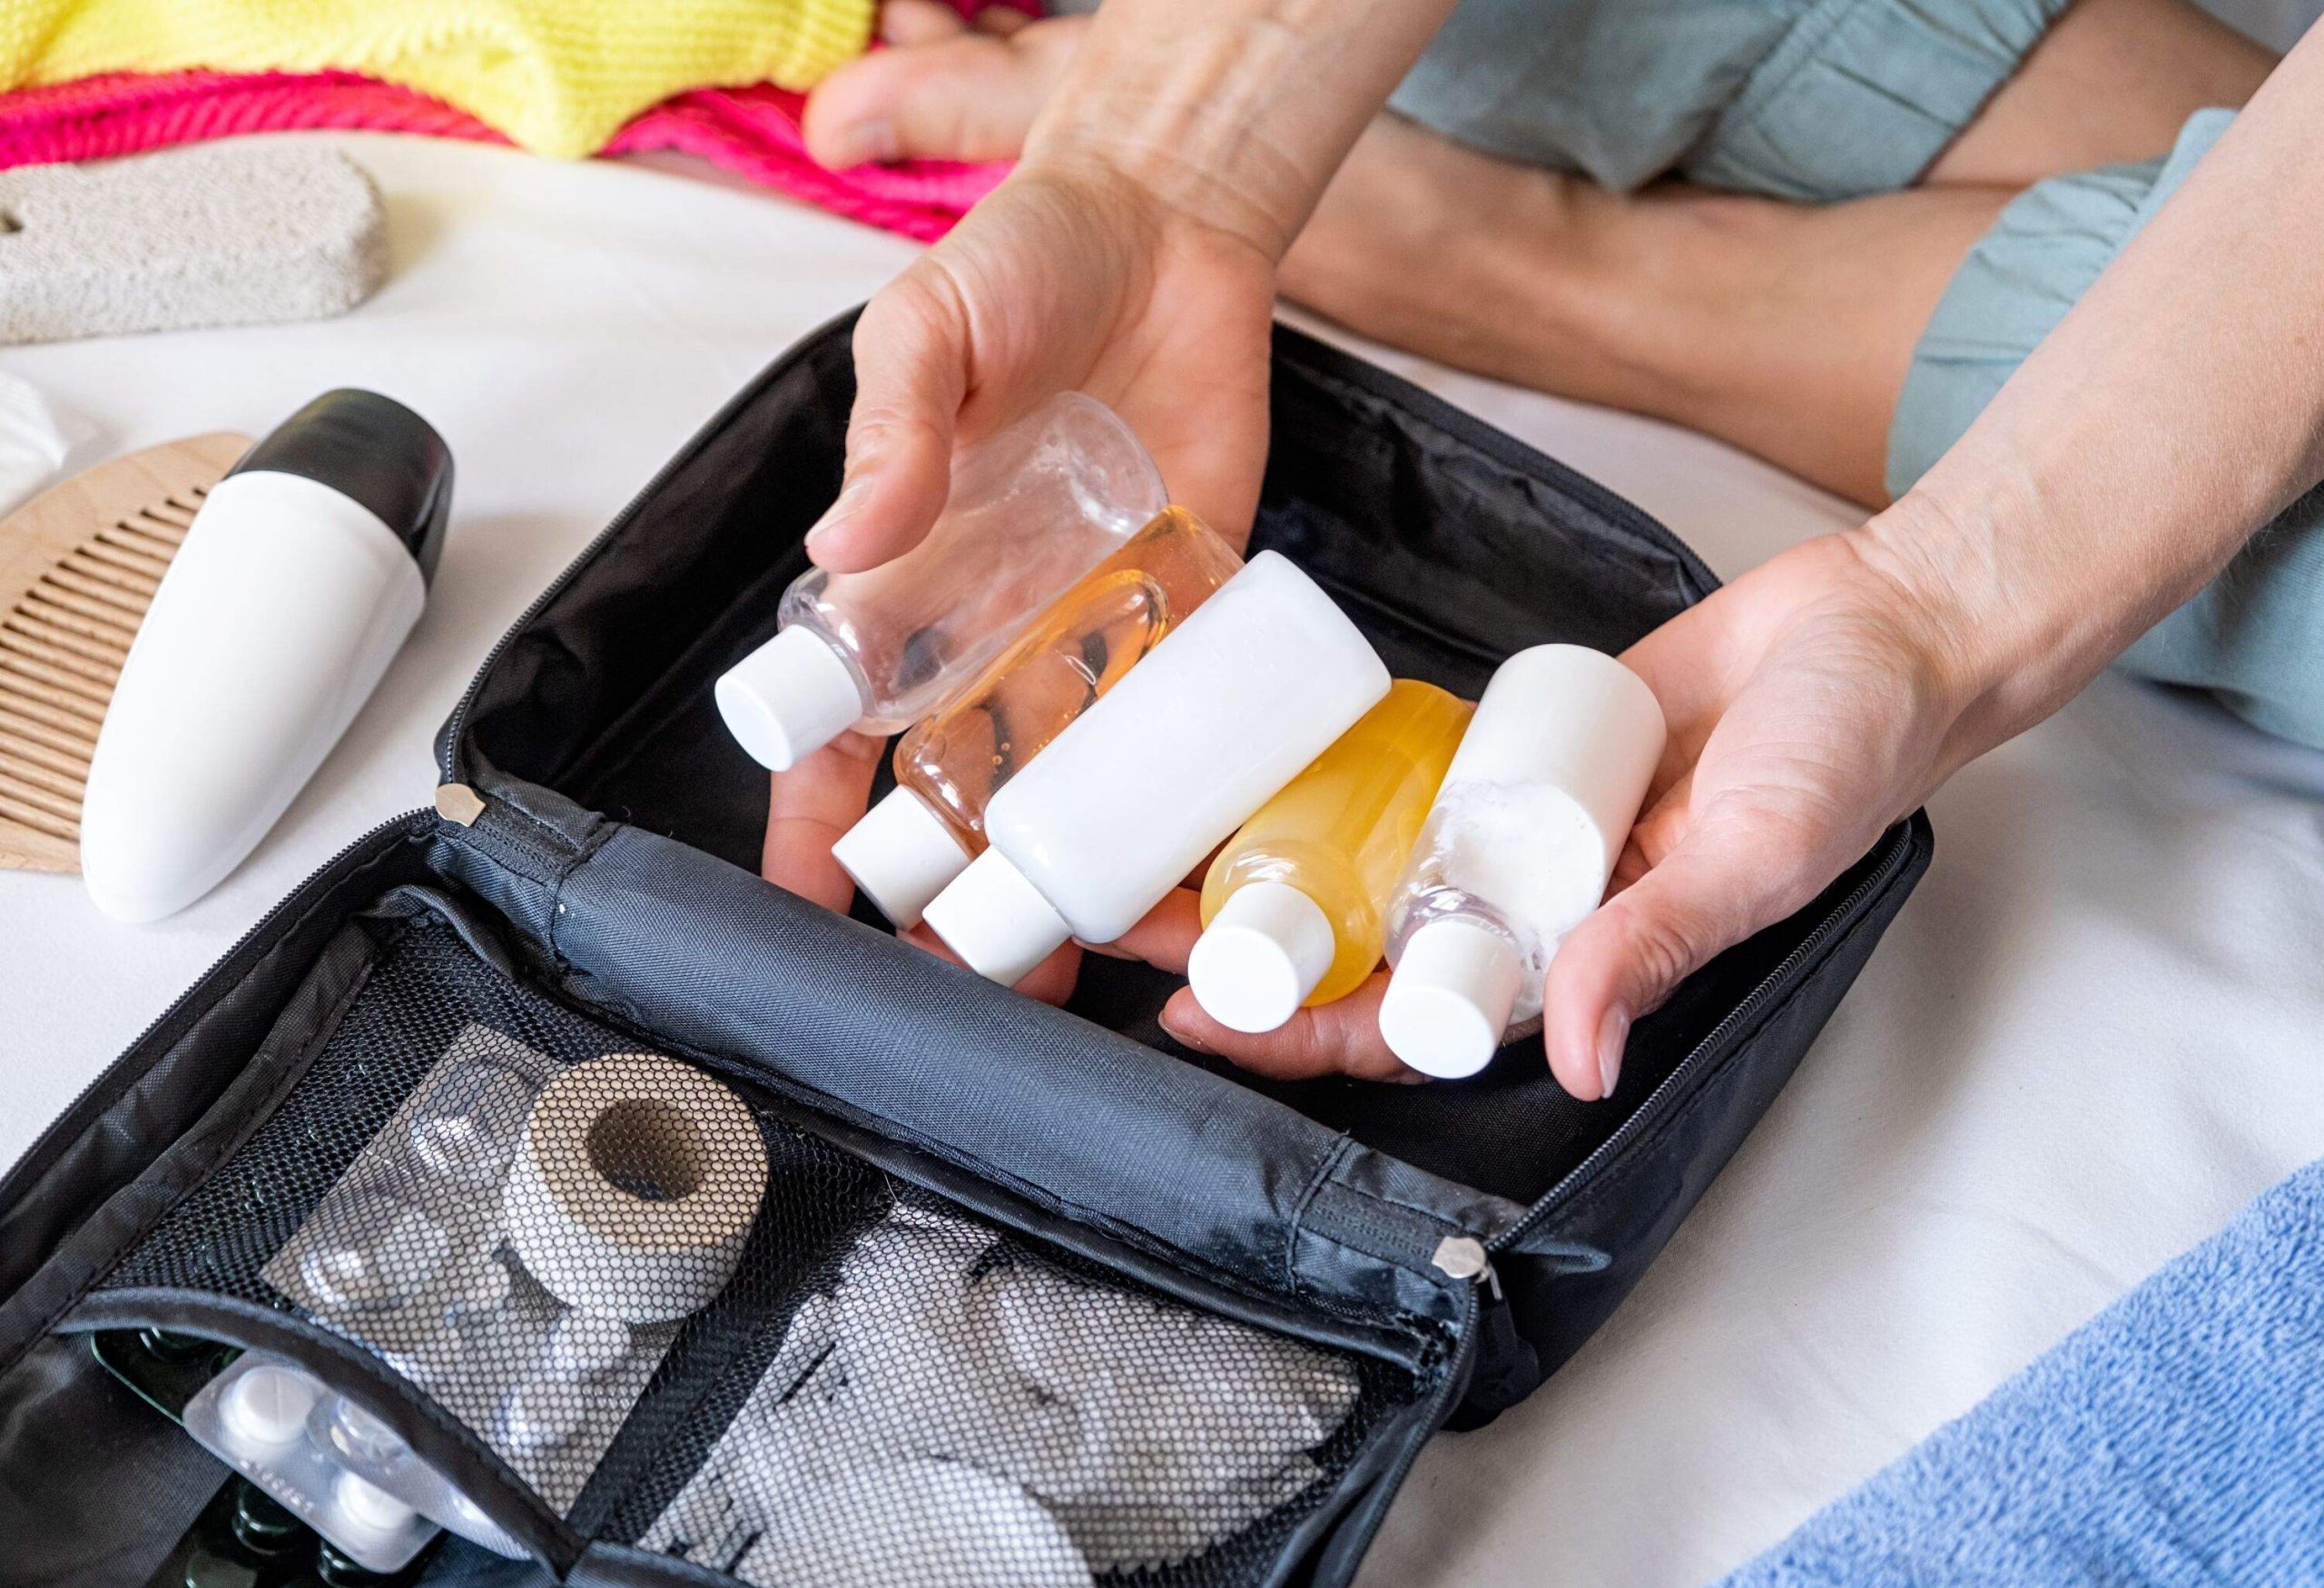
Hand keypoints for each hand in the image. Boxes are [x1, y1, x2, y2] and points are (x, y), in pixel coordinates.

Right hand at [764, 11, 1287, 939]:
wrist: (1170, 222)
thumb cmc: (1023, 258)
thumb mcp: (928, 326)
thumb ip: (891, 431)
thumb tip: (849, 543)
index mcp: (903, 576)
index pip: (838, 724)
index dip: (816, 820)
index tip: (809, 906)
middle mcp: (990, 623)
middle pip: (957, 786)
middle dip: (954, 887)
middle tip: (965, 975)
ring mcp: (1089, 623)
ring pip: (1070, 782)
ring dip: (1070, 872)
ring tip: (1082, 960)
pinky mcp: (1186, 602)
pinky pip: (1182, 718)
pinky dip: (1184, 794)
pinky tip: (1189, 866)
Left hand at [1158, 524, 1993, 1098]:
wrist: (1877, 625)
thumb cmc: (1846, 754)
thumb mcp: (1755, 857)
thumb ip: (1659, 945)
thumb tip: (1579, 1055)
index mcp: (1582, 960)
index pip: (1420, 1025)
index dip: (1308, 1035)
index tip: (1200, 1021)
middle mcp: (1535, 903)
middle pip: (1368, 953)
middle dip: (1253, 957)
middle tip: (1131, 933)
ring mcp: (1518, 822)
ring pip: (1374, 867)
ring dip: (1276, 869)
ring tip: (1163, 856)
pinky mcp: (1516, 742)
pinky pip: (1415, 775)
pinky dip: (1340, 783)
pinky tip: (1257, 773)